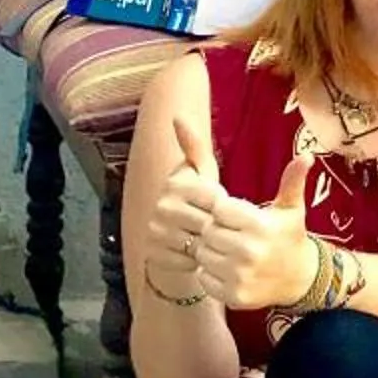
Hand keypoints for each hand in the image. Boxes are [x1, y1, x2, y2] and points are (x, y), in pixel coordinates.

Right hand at [139, 94, 230, 303]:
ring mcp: (155, 231)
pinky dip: (195, 260)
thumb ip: (196, 147)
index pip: (216, 199)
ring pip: (199, 244)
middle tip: (216, 225)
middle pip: (208, 223)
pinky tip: (195, 252)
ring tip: (207, 237)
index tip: (221, 206)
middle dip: (217, 227)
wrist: (175, 232)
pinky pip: (187, 262)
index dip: (225, 206)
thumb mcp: (202, 171)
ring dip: (208, 245)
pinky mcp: (153, 254)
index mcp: (176, 182)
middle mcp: (161, 206)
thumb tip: (176, 116)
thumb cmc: (197, 197)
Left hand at [192, 149, 319, 309]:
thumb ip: (292, 180)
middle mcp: (250, 252)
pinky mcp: (234, 297)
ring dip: (209, 251)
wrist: (300, 279)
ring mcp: (241, 277)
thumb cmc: (289, 236)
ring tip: (226, 250)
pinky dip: (209, 273)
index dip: (223, 211)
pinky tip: (225, 269)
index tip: (233, 216)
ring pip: (202, 255)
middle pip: (208, 231)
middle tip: (228, 234)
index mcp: (261, 226)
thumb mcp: (291, 207)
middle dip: (215, 230)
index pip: (219, 208)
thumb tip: (307, 155)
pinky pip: (204, 279)